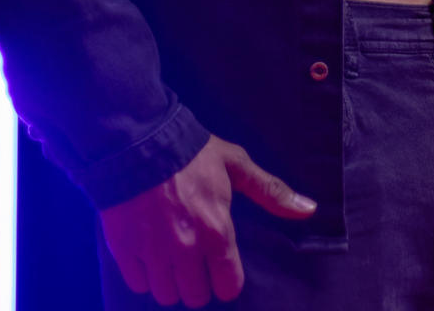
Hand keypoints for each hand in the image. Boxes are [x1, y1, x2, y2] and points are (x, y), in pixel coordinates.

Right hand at [99, 133, 316, 305]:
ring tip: (170, 255)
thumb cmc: (193, 152)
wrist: (141, 138)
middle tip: (193, 256)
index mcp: (216, 232)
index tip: (220, 263)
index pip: (228, 287)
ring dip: (169, 279)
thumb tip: (309, 209)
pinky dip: (143, 273)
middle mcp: (186, 249)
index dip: (226, 277)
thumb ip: (270, 191)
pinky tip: (147, 252)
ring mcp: (152, 252)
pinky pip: (137, 283)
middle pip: (195, 296)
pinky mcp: (124, 249)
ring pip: (165, 294)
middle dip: (197, 280)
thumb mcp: (236, 164)